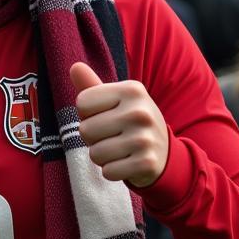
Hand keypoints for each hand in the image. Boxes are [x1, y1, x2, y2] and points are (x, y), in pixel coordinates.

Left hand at [71, 63, 167, 187]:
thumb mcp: (115, 100)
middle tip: (112, 136)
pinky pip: (108, 172)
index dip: (87, 114)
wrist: (164, 152)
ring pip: (95, 154)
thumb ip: (92, 85)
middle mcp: (140, 111)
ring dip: (102, 157)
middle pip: (85, 130)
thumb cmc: (130, 122)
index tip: (105, 116)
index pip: (82, 103)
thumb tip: (74, 67)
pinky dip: (112, 171)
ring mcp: (145, 138)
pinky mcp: (147, 163)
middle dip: (93, 138)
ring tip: (118, 150)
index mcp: (132, 90)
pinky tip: (126, 163)